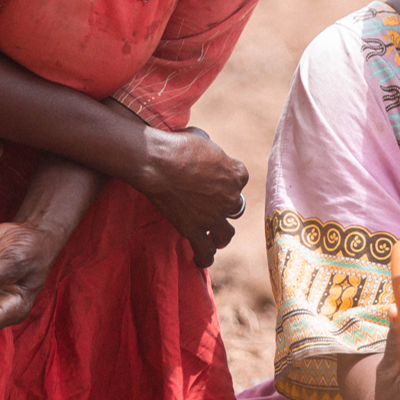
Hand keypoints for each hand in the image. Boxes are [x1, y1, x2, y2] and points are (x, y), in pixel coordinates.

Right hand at [135, 126, 248, 268]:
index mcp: (236, 173)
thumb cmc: (177, 145)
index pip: (240, 178)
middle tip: (210, 204)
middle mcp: (230, 197)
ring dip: (221, 234)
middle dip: (224, 206)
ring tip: (214, 236)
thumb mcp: (202, 139)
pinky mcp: (194, 229)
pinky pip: (205, 251)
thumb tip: (205, 152)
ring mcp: (213, 216)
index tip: (215, 177)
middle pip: (235, 206)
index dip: (227, 178)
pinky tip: (200, 260)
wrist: (159, 162)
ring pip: (226, 233)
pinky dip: (204, 257)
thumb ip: (210, 152)